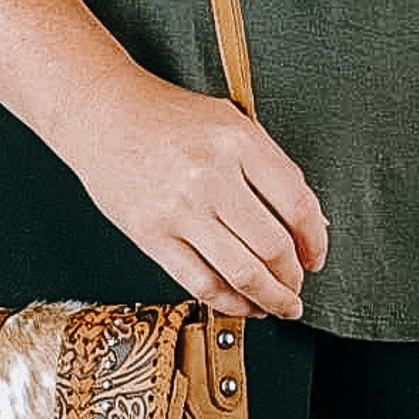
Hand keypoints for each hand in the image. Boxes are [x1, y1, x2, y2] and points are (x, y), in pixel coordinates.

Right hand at [67, 63, 329, 318]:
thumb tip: (310, 223)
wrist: (103, 113)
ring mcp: (179, 208)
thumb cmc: (166, 116)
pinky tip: (241, 304)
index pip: (298, 205)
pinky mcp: (151, 234)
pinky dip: (229, 302)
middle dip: (293, 279)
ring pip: (242, 273)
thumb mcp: (231, 123)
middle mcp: (211, 176)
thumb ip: (271, 169)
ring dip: (269, 299)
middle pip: (273, 247)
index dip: (316, 242)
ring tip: (277, 305)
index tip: (315, 258)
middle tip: (297, 289)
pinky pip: (201, 283)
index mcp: (239, 142)